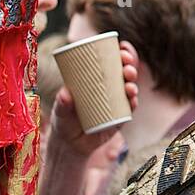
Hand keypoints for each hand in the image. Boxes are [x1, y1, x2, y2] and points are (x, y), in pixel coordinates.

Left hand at [50, 40, 138, 158]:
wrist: (71, 145)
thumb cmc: (64, 122)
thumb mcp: (61, 112)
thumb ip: (62, 104)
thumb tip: (65, 94)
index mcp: (97, 78)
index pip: (112, 60)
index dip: (121, 52)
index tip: (123, 48)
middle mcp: (110, 87)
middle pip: (124, 71)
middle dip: (130, 65)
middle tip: (126, 66)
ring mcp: (116, 101)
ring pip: (130, 87)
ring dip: (133, 83)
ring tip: (129, 86)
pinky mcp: (120, 117)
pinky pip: (130, 107)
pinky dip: (133, 102)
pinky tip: (133, 100)